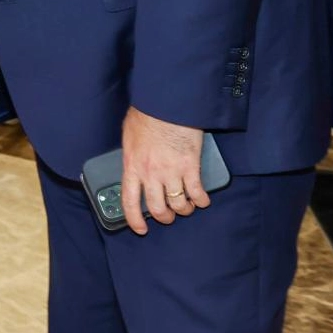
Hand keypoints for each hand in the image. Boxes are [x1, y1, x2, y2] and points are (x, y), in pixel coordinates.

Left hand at [120, 106, 209, 234]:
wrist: (166, 104)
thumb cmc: (147, 115)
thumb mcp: (129, 136)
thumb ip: (132, 154)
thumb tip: (134, 163)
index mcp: (132, 166)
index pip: (130, 201)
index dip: (134, 219)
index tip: (140, 229)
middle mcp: (150, 174)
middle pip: (157, 209)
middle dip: (164, 217)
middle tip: (168, 216)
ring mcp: (171, 172)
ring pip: (178, 205)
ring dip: (184, 209)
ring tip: (186, 206)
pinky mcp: (190, 167)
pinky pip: (197, 193)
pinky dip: (201, 200)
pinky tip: (203, 200)